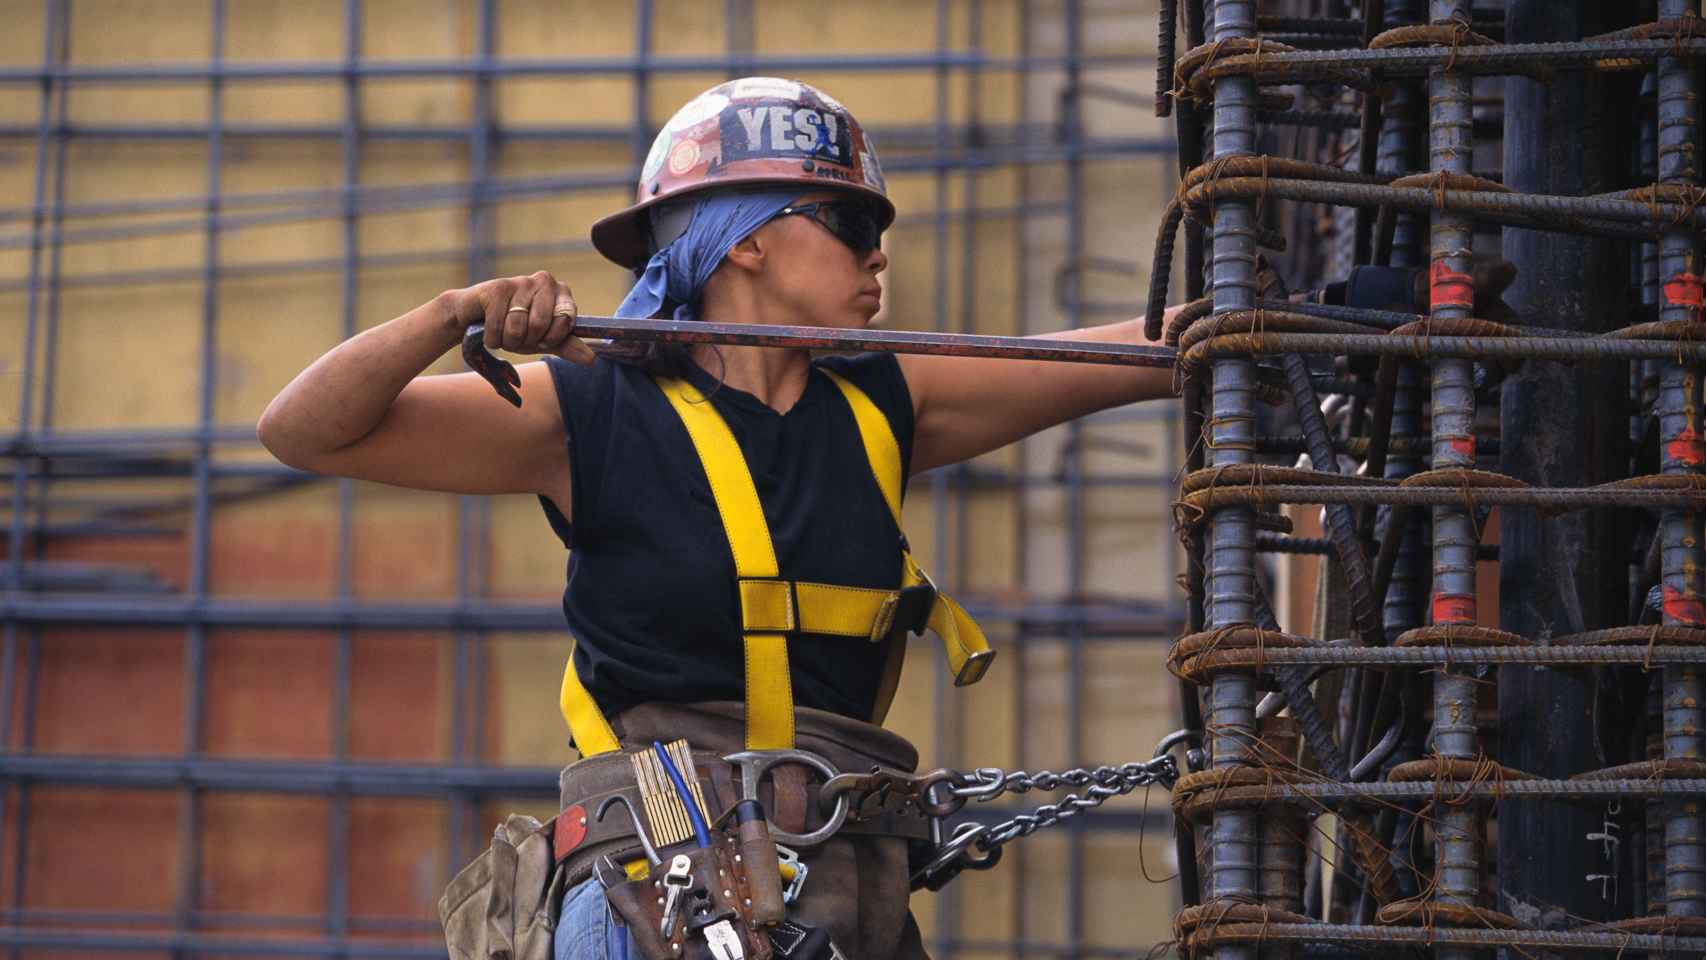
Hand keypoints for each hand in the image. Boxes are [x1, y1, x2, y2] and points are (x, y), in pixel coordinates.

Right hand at [441, 270, 594, 364]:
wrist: (471, 319)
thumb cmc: (513, 328)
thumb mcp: (543, 340)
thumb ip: (567, 346)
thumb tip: (591, 359)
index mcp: (561, 292)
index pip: (566, 321)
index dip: (550, 338)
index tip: (541, 339)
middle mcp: (544, 281)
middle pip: (540, 325)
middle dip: (525, 341)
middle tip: (517, 335)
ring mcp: (519, 281)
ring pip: (518, 328)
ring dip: (507, 340)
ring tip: (502, 331)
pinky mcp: (496, 288)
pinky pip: (498, 326)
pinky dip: (492, 338)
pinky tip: (487, 328)